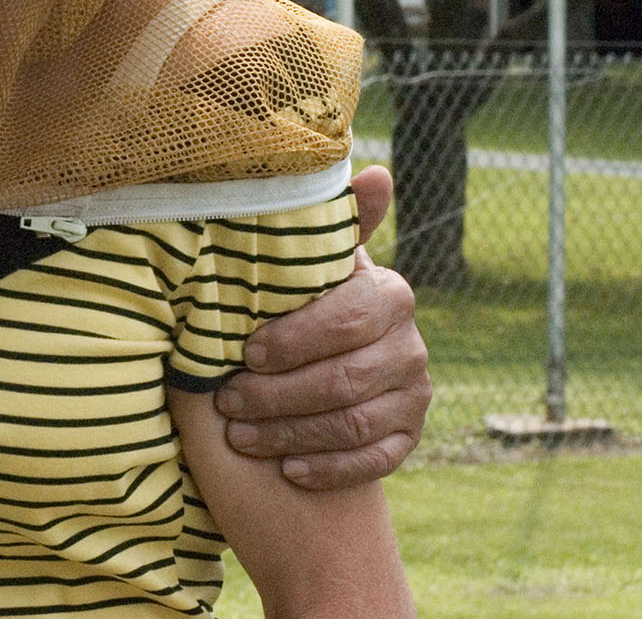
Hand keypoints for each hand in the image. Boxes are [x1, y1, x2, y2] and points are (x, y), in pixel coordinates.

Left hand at [219, 165, 429, 489]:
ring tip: (239, 434)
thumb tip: (378, 171)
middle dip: (278, 393)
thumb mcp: (306, 265)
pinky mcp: (410, 439)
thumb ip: (329, 224)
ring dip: (290, 434)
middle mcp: (411, 347)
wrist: (321, 369)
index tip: (244, 351)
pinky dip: (327, 468)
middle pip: (345, 378)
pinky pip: (374, 462)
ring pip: (353, 423)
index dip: (294, 338)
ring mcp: (415, 396)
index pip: (346, 318)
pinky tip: (286, 470)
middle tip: (226, 400)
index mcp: (387, 295)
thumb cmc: (298, 303)